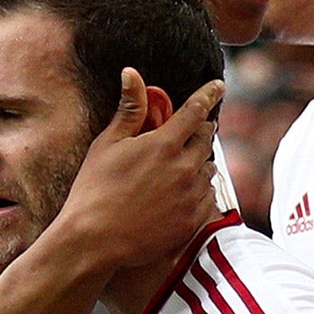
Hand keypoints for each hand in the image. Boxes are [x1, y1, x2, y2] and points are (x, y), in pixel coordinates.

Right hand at [59, 69, 225, 273]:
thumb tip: (132, 73)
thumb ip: (129, 109)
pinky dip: (199, 191)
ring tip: (177, 170)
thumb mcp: (108, 144)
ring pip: (208, 169)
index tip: (217, 85)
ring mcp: (191, 196)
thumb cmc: (95, 189)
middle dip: (200, 131)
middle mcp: (184, 168)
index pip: (195, 111)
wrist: (95, 240)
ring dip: (198, 163)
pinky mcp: (192, 221)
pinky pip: (208, 198)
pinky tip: (179, 196)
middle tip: (189, 133)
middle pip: (206, 139)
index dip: (208, 94)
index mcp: (164, 144)